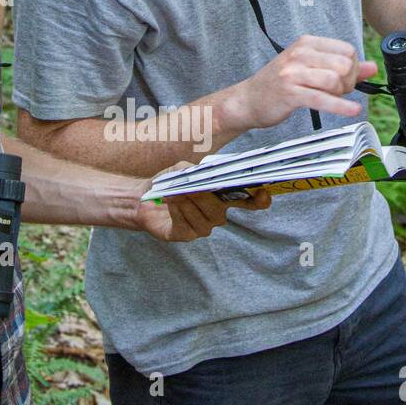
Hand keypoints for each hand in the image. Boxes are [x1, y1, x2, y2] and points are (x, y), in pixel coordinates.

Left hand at [134, 163, 271, 241]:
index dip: (258, 200)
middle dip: (206, 198)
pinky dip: (178, 211)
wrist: (142, 197)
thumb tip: (202, 175)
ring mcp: (201, 227)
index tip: (262, 193)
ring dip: (189, 203)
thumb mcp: (181, 169)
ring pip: (205, 219)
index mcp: (221, 198)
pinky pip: (187, 226)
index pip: (247, 202)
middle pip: (221, 211)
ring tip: (175, 192)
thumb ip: (194, 170)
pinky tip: (170, 201)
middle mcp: (216, 214)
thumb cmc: (168, 182)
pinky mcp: (184, 235)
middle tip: (192, 187)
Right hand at [225, 35, 377, 131]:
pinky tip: (352, 111)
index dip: (352, 68)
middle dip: (348, 82)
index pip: (347, 50)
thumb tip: (372, 67)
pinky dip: (341, 107)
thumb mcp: (309, 68)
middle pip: (344, 64)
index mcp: (306, 43)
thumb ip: (341, 67)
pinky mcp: (291, 93)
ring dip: (341, 94)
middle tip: (339, 92)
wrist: (247, 101)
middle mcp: (300, 54)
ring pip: (335, 80)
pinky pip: (323, 98)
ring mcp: (293, 73)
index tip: (344, 80)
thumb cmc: (278, 85)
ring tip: (332, 99)